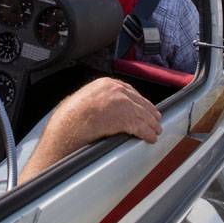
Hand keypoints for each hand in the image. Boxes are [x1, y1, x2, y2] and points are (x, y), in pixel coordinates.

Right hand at [20, 78, 161, 182]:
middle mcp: (116, 90)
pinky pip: (141, 127)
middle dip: (149, 112)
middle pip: (140, 102)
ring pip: (143, 115)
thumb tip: (105, 108)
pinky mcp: (125, 118)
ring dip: (150, 125)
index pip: (130, 91)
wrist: (68, 124)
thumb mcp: (86, 99)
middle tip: (155, 120)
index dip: (139, 102)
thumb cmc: (71, 115)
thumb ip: (99, 99)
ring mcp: (122, 103)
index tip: (144, 108)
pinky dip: (147, 133)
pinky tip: (150, 138)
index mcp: (107, 84)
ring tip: (155, 131)